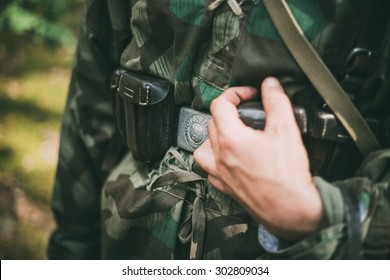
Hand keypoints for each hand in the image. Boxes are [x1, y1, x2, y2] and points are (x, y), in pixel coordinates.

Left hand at [193, 77, 322, 239]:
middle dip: (229, 111)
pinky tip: (229, 158)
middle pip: (212, 122)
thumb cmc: (287, 175)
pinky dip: (215, 158)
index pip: (220, 104)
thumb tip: (270, 84)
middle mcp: (219, 155)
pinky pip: (209, 168)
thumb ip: (276, 102)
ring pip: (204, 146)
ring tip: (232, 133)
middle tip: (248, 111)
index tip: (251, 94)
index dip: (236, 93)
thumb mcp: (286, 131)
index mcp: (230, 138)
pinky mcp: (224, 187)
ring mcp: (219, 173)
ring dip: (215, 134)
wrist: (290, 211)